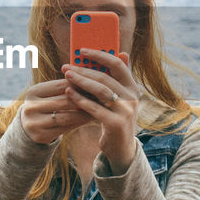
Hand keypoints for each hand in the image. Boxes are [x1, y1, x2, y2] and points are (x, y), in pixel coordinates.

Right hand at [19, 78, 93, 143]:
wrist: (29, 127)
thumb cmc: (46, 105)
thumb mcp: (49, 94)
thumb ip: (66, 87)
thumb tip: (91, 79)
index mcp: (34, 91)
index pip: (61, 85)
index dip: (80, 83)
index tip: (96, 83)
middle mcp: (31, 106)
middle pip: (64, 101)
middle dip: (84, 98)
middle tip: (102, 97)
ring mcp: (35, 122)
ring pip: (66, 116)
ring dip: (84, 112)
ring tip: (98, 108)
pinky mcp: (40, 135)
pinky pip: (65, 128)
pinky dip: (79, 122)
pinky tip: (89, 118)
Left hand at [61, 50, 139, 173]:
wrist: (121, 148)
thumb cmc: (115, 118)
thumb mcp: (120, 97)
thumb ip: (118, 78)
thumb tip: (122, 52)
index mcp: (133, 87)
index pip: (118, 64)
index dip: (100, 55)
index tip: (82, 51)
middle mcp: (132, 97)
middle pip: (106, 77)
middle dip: (84, 70)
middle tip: (66, 66)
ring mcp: (126, 111)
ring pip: (100, 91)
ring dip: (81, 82)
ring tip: (67, 76)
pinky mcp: (116, 124)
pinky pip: (95, 108)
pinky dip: (80, 100)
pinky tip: (69, 93)